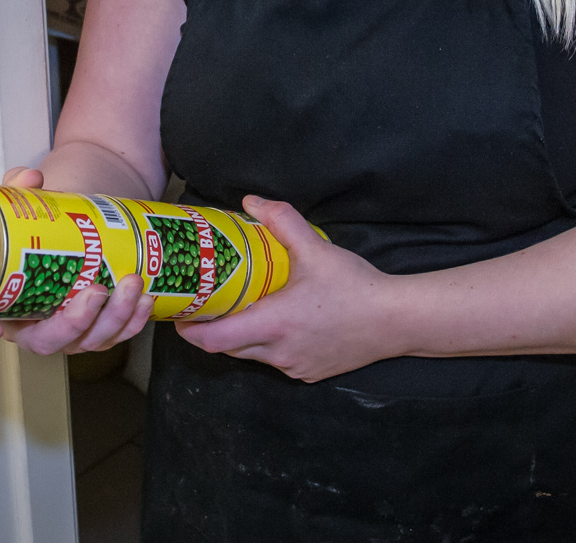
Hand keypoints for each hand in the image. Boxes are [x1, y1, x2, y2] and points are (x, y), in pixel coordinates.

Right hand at [0, 167, 155, 354]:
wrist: (75, 215)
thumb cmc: (40, 218)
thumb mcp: (23, 199)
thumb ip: (19, 188)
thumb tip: (30, 179)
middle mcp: (30, 320)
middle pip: (44, 342)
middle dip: (74, 324)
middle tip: (94, 291)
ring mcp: (66, 328)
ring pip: (86, 341)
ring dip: (113, 319)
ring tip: (131, 284)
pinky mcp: (96, 325)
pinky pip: (114, 335)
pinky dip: (132, 322)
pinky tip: (144, 299)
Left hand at [174, 195, 404, 381]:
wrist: (397, 321)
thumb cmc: (354, 287)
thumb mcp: (315, 249)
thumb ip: (281, 222)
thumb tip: (250, 202)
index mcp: (272, 325)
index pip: (213, 341)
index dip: (189, 330)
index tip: (177, 314)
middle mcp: (278, 352)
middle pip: (227, 349)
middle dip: (211, 330)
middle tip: (204, 304)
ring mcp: (294, 367)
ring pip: (251, 356)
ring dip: (240, 337)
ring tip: (237, 308)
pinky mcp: (309, 373)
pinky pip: (276, 361)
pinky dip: (267, 345)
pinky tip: (276, 322)